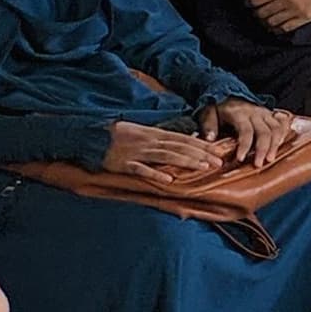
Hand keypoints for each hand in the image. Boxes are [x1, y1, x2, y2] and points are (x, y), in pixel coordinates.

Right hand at [99, 121, 220, 182]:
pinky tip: (168, 179)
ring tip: (202, 168)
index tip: (219, 151)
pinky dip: (155, 173)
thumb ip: (166, 137)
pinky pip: (141, 169)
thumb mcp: (145, 132)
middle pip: (179, 147)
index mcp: (155, 133)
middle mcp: (149, 141)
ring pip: (165, 156)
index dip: (202, 145)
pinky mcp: (124, 163)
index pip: (184, 139)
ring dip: (185, 162)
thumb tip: (191, 138)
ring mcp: (137, 152)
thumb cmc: (121, 135)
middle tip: (218, 162)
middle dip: (200, 154)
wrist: (92, 135)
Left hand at [199, 99, 296, 167]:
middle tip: (259, 164)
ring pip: (276, 129)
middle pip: (265, 132)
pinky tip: (279, 146)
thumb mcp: (208, 113)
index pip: (246, 131)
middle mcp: (255, 112)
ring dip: (274, 145)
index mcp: (239, 113)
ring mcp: (264, 113)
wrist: (229, 94)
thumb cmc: (218, 108)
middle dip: (263, 149)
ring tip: (270, 159)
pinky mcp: (270, 114)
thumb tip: (210, 139)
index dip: (244, 146)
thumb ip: (208, 126)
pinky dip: (281, 136)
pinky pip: (281, 125)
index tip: (241, 159)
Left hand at [243, 0, 310, 32]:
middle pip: (263, 12)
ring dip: (265, 21)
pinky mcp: (304, 19)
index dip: (250, 3)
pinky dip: (278, 29)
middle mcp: (287, 1)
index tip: (249, 3)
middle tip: (256, 11)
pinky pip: (285, 27)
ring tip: (265, 19)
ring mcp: (295, 11)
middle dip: (257, 12)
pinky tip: (275, 26)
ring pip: (272, 21)